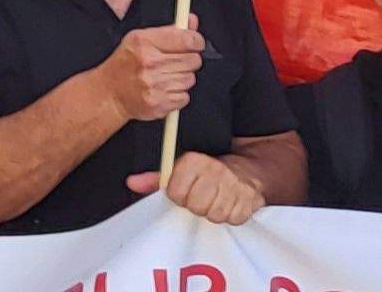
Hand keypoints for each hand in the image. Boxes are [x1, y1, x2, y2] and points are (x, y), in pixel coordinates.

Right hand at [94, 22, 205, 123]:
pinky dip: (178, 94)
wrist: (109, 93)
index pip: (188, 39)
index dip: (196, 41)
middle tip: (174, 62)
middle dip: (188, 60)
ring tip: (165, 76)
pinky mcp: (159, 103)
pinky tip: (163, 89)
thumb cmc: (123, 65)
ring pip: (190, 79)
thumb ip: (169, 30)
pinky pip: (185, 96)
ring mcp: (154, 84)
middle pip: (193, 60)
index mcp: (144, 42)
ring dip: (182, 78)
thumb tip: (190, 21)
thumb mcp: (139, 39)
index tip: (195, 43)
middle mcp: (149, 62)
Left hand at [130, 151, 262, 225]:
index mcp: (195, 161)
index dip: (178, 196)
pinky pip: (233, 219)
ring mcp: (234, 186)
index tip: (184, 191)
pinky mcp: (249, 200)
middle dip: (195, 205)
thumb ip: (155, 178)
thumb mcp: (181, 169)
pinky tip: (228, 204)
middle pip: (195, 206)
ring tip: (214, 200)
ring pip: (213, 215)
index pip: (176, 192)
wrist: (247, 170)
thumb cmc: (207, 172)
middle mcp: (215, 171)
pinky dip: (230, 215)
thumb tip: (132, 183)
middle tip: (200, 197)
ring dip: (212, 211)